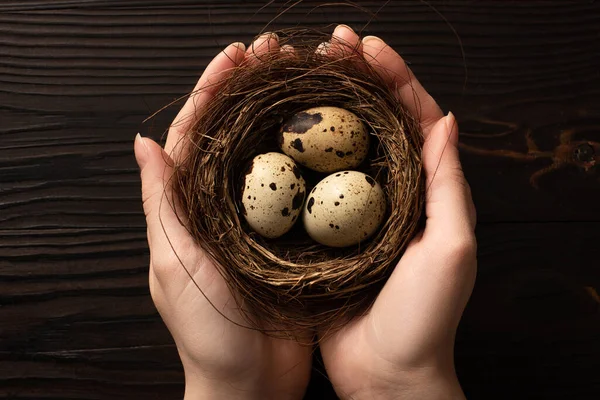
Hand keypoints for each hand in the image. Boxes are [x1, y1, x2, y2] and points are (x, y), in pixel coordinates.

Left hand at [134, 34, 311, 399]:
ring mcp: (263, 221)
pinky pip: (304, 190)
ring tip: (310, 80)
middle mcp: (227, 206)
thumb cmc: (207, 334)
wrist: (250, 385)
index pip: (199, 134)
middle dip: (256, 90)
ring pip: (274, 156)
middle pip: (240, 135)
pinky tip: (333, 136)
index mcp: (192, 207)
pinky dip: (315, 159)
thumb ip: (163, 204)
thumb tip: (145, 142)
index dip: (214, 90)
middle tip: (280, 54)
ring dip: (288, 115)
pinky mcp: (294, 239)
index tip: (237, 56)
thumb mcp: (174, 264)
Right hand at [319, 26, 476, 398]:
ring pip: (339, 147)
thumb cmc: (425, 317)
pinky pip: (310, 183)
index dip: (394, 77)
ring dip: (322, 108)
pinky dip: (297, 154)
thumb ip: (448, 186)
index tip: (366, 47)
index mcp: (426, 191)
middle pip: (373, 122)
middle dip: (354, 79)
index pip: (413, 118)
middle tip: (327, 47)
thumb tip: (445, 119)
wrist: (386, 373)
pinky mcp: (324, 232)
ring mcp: (354, 211)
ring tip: (298, 75)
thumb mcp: (451, 249)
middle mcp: (390, 193)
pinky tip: (276, 133)